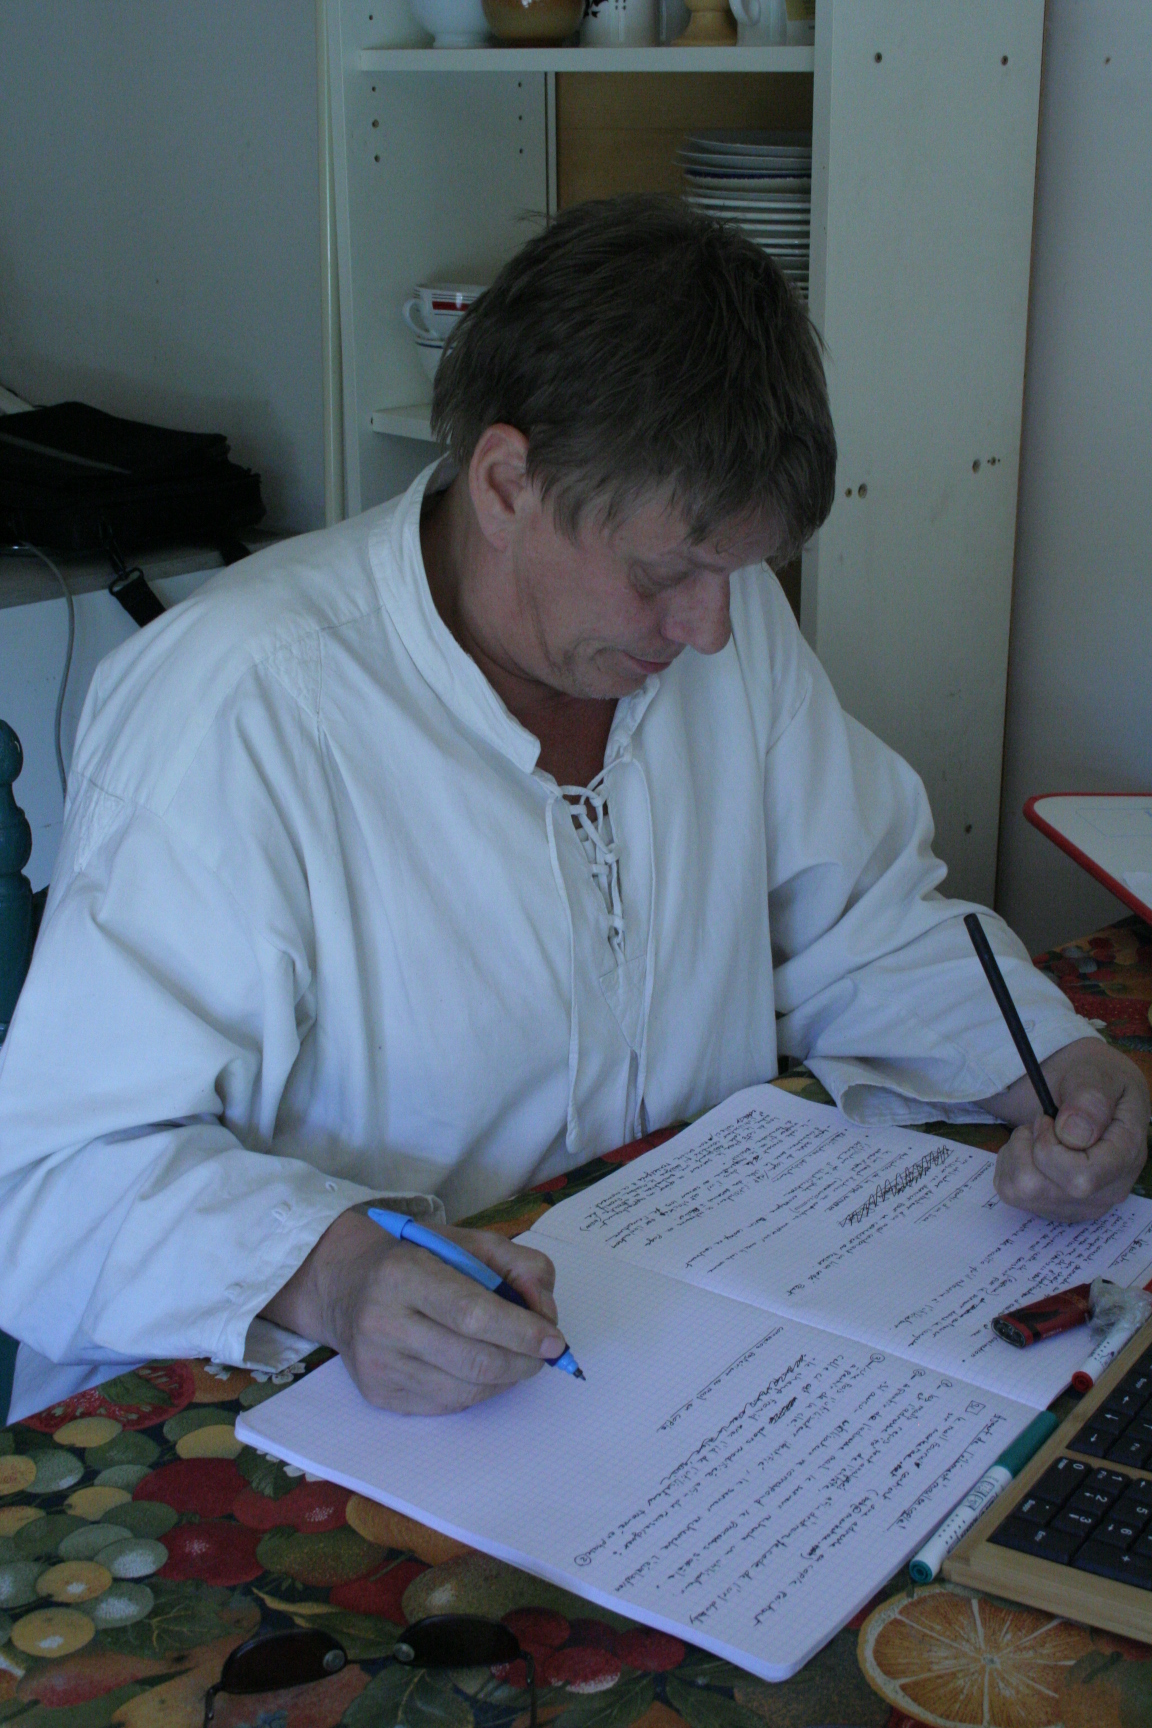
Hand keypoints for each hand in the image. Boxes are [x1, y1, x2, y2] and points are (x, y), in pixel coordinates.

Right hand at [262, 1210, 567, 1412]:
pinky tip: (481, 1369)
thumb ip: (517, 1264)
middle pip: (472, 1359)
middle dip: (522, 1361)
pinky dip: (478, 1390)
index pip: (473, 1313)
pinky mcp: (379, 1394)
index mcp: (403, 1273)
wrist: (346, 1285)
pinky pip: (446, 1404)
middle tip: (544, 1354)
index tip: (554, 1341)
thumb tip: (546, 1313)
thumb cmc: (416, 1259)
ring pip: (464, 1389)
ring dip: (505, 1378)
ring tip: (515, 1357)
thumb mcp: (466, 1241)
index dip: (521, 1331)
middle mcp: (382, 1321)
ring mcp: (377, 1364)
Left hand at [981, 1037, 1149, 1221]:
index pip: (1082, 1178)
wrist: (1088, 1093)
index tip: (1048, 1119)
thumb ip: (1090, 1099)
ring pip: (1023, 1191)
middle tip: (1044, 1120)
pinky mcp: (1055, 1206)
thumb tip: (1073, 1135)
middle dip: (1030, 1146)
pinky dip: (1010, 1163)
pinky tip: (1031, 1148)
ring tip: (1038, 1132)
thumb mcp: (1098, 1074)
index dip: (1050, 1149)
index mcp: (1126, 1157)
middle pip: (1044, 1188)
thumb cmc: (1096, 1081)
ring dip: (1018, 1153)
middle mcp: (1107, 1190)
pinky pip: (1012, 1192)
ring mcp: (1080, 1204)